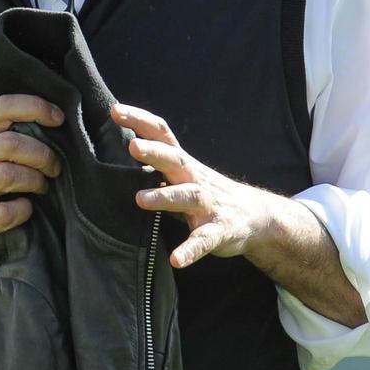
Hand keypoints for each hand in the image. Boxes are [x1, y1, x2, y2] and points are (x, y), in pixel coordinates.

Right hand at [0, 94, 64, 251]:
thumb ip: (7, 133)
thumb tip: (56, 123)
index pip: (2, 107)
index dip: (34, 107)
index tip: (59, 118)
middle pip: (10, 144)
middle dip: (42, 155)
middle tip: (54, 167)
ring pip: (7, 176)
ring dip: (35, 181)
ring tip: (42, 186)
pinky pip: (6, 213)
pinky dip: (24, 210)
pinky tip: (25, 208)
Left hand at [111, 102, 292, 269]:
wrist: (255, 216)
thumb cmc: (206, 191)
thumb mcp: (183, 172)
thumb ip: (157, 161)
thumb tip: (118, 146)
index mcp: (183, 163)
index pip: (162, 134)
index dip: (140, 120)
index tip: (115, 110)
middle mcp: (195, 178)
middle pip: (175, 160)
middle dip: (155, 152)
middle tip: (133, 146)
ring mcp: (208, 205)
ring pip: (187, 197)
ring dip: (165, 197)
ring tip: (140, 199)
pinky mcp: (217, 232)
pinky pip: (203, 241)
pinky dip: (190, 250)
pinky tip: (176, 260)